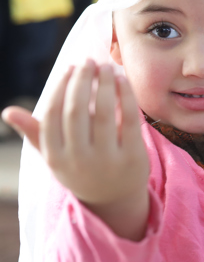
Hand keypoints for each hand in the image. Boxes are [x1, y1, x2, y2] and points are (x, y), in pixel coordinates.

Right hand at [2, 60, 149, 240]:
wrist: (115, 200)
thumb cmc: (81, 169)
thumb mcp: (56, 157)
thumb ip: (36, 133)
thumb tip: (7, 112)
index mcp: (56, 156)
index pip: (53, 114)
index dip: (61, 87)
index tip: (70, 68)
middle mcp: (79, 160)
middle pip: (77, 111)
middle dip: (82, 81)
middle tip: (89, 61)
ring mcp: (107, 160)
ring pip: (105, 114)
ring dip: (105, 83)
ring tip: (107, 66)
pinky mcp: (133, 158)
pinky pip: (130, 120)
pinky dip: (126, 96)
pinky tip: (123, 80)